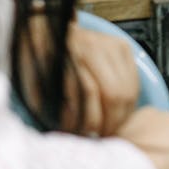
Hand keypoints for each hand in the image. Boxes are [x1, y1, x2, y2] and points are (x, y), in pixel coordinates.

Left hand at [18, 17, 139, 136]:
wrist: (45, 32)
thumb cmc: (37, 63)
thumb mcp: (34, 85)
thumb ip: (49, 104)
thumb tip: (69, 128)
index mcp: (67, 52)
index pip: (90, 93)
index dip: (90, 120)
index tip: (84, 136)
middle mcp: (93, 44)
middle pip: (116, 93)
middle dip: (111, 122)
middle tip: (101, 136)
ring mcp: (110, 43)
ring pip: (129, 90)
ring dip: (122, 115)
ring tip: (109, 127)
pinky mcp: (122, 46)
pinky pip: (134, 82)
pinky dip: (129, 102)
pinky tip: (117, 112)